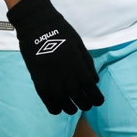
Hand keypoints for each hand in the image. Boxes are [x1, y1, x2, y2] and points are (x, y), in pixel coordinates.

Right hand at [6, 0, 104, 114]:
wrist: (37, 27)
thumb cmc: (62, 33)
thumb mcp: (79, 45)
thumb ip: (88, 64)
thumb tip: (94, 81)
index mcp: (77, 65)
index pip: (90, 88)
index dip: (96, 98)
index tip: (99, 101)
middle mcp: (65, 75)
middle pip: (78, 97)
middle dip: (85, 104)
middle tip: (87, 105)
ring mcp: (51, 80)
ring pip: (63, 102)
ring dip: (70, 108)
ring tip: (73, 108)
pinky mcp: (38, 81)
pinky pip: (47, 100)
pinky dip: (54, 108)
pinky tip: (58, 109)